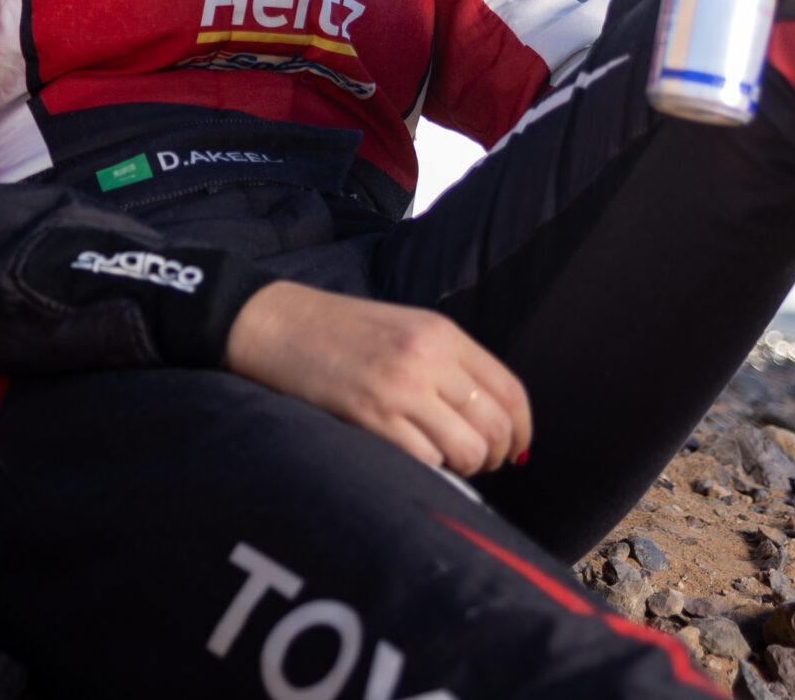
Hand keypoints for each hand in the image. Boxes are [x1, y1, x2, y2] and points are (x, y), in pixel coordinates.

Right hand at [224, 281, 531, 474]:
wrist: (273, 324)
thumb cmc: (336, 331)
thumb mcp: (403, 328)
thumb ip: (447, 363)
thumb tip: (491, 421)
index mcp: (441, 333)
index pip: (510, 391)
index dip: (521, 431)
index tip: (515, 451)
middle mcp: (428, 358)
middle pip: (495, 426)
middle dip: (494, 456)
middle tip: (474, 462)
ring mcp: (400, 388)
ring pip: (467, 451)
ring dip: (462, 468)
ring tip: (438, 460)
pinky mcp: (371, 416)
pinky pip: (425, 462)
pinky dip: (426, 470)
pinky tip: (408, 458)